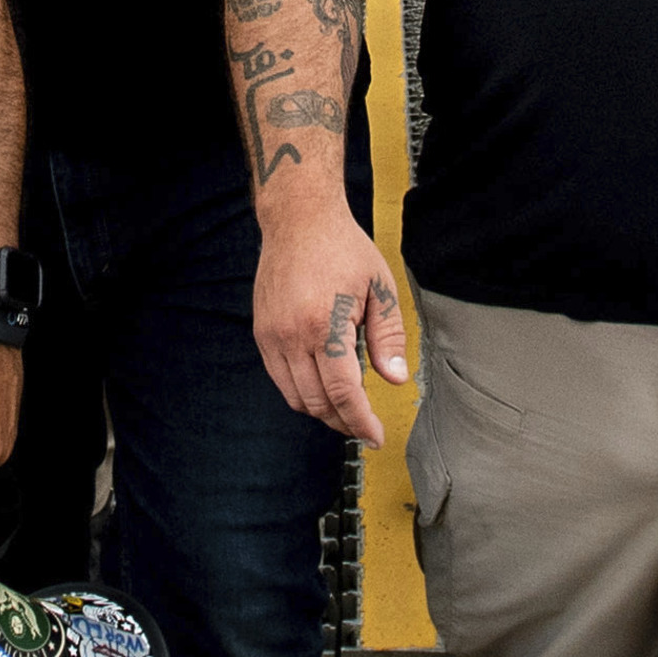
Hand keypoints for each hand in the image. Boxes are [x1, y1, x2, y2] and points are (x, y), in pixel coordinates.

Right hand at [253, 203, 411, 440]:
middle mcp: (292, 334)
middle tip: (365, 425)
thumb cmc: (343, 248)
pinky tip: (322, 386)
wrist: (298, 220)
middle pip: (317, 402)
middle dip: (344, 421)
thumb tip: (395, 379)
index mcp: (325, 324)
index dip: (361, 421)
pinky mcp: (262, 333)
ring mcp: (272, 335)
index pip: (344, 392)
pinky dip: (302, 392)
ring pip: (295, 397)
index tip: (376, 436)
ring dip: (322, 411)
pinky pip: (279, 379)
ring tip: (347, 409)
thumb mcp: (379, 287)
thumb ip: (389, 338)